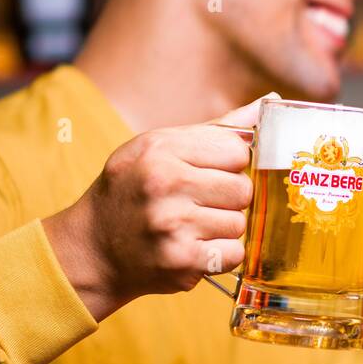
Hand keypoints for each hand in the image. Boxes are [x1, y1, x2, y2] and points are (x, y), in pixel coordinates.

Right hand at [43, 95, 271, 319]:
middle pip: (243, 189)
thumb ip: (217, 129)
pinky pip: (234, 254)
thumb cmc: (133, 189)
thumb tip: (271, 102)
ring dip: (223, 228)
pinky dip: (220, 255)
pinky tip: (194, 248)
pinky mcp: (181, 261)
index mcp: (161, 149)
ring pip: (240, 224)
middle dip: (229, 199)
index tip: (211, 173)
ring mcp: (172, 225)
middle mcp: (165, 184)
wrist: (92, 248)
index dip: (231, 164)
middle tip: (201, 203)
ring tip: (192, 226)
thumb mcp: (160, 146)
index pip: (237, 150)